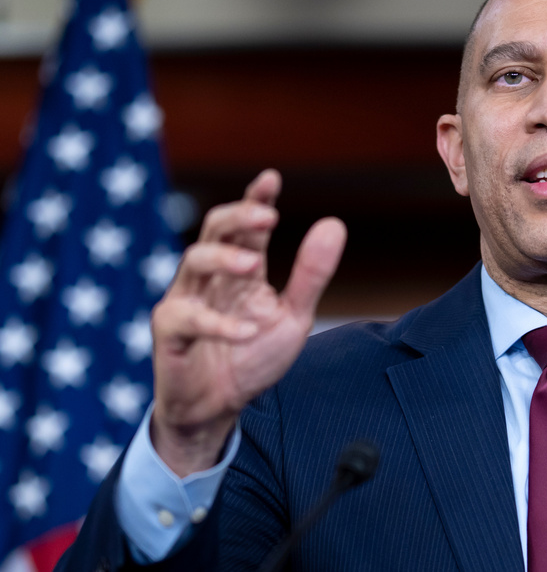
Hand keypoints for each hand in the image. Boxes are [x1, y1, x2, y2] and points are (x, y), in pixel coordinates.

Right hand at [149, 170, 345, 475]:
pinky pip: (186, 318)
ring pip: (193, 260)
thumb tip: (334, 223)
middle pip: (214, 229)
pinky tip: (245, 332)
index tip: (271, 179)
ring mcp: (186, 300)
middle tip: (268, 216)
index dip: (255, 200)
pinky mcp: (169, 332)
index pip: (246, 225)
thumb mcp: (293, 316)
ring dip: (224, 258)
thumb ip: (311, 275)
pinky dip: (217, 324)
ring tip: (253, 264)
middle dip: (239, 216)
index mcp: (242, 269)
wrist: (218, 409)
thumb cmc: (252, 357)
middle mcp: (210, 277)